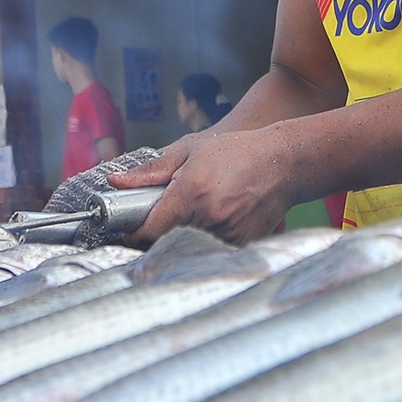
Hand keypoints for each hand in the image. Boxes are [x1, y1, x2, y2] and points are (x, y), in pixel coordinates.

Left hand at [109, 126, 299, 245]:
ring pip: (189, 248)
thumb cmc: (237, 150)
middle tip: (156, 221)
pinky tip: (209, 223)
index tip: (128, 232)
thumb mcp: (190, 150)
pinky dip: (204, 242)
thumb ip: (151, 170)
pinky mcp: (243, 243)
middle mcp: (209, 217)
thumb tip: (116, 183)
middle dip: (157, 235)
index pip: (151, 230)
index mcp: (192, 193)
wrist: (285, 161)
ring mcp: (229, 233)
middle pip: (167, 242)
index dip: (134, 234)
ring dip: (180, 239)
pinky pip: (212, 251)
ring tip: (189, 216)